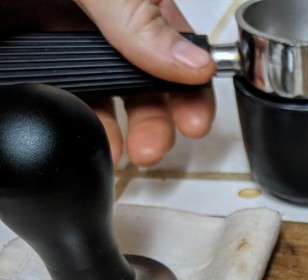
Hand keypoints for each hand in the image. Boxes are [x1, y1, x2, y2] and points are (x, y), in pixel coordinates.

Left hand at [74, 0, 215, 166]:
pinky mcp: (30, 63)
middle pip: (144, 85)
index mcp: (132, 1)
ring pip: (103, 97)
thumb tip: (192, 64)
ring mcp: (62, 43)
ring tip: (120, 154)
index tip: (194, 122)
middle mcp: (103, 23)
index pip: (179, 50)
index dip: (191, 90)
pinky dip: (72, 123)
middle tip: (153, 148)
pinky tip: (81, 135)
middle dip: (156, 123)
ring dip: (117, 131)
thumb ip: (140, 18)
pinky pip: (58, 100)